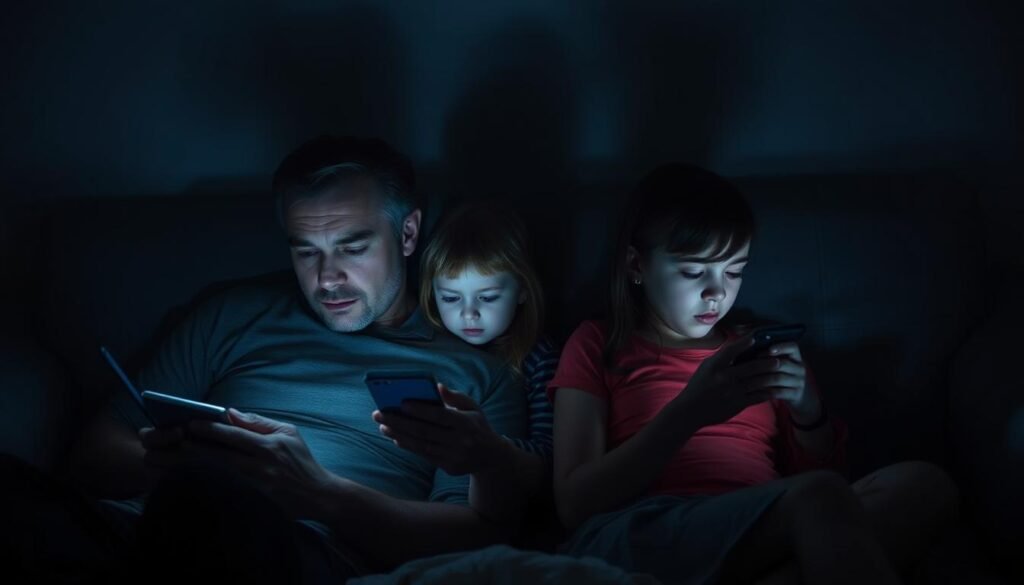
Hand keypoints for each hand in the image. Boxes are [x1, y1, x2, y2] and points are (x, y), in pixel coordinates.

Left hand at [143, 409, 331, 516]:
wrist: (319, 495)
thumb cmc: (302, 461)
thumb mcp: (288, 432)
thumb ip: (258, 422)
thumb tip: (229, 413)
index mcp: (268, 446)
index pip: (233, 435)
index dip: (209, 429)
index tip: (187, 424)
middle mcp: (260, 467)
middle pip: (218, 456)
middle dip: (189, 448)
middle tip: (165, 443)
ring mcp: (254, 487)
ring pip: (215, 476)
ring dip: (188, 468)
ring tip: (163, 462)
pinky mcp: (252, 503)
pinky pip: (222, 493)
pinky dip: (201, 487)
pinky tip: (181, 484)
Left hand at [372, 384, 509, 475]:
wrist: (492, 457)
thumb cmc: (477, 426)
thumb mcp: (473, 408)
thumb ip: (455, 397)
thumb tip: (437, 386)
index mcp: (467, 423)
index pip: (440, 416)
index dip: (420, 410)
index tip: (401, 402)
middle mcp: (461, 441)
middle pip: (424, 431)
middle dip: (399, 422)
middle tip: (379, 413)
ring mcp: (454, 456)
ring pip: (421, 445)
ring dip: (398, 435)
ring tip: (382, 425)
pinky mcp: (448, 467)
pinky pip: (424, 455)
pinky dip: (408, 446)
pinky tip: (395, 437)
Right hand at [672, 333, 801, 427]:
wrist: (691, 410)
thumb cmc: (699, 386)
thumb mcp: (706, 368)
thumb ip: (721, 358)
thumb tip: (738, 347)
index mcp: (715, 366)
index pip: (732, 351)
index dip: (744, 343)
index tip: (756, 337)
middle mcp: (724, 378)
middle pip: (752, 367)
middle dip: (767, 362)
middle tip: (779, 359)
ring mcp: (732, 391)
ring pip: (758, 382)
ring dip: (771, 376)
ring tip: (780, 372)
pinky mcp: (738, 404)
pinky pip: (757, 396)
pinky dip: (767, 392)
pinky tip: (774, 389)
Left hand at [754, 341, 821, 422]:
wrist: (795, 395)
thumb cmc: (779, 375)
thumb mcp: (778, 363)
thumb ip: (766, 353)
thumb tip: (747, 336)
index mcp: (795, 356)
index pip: (792, 347)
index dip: (781, 347)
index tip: (769, 349)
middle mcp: (800, 368)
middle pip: (782, 363)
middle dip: (763, 364)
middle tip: (747, 366)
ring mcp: (799, 382)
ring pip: (779, 378)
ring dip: (761, 378)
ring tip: (746, 379)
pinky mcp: (796, 395)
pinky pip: (779, 392)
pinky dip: (764, 391)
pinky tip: (754, 391)